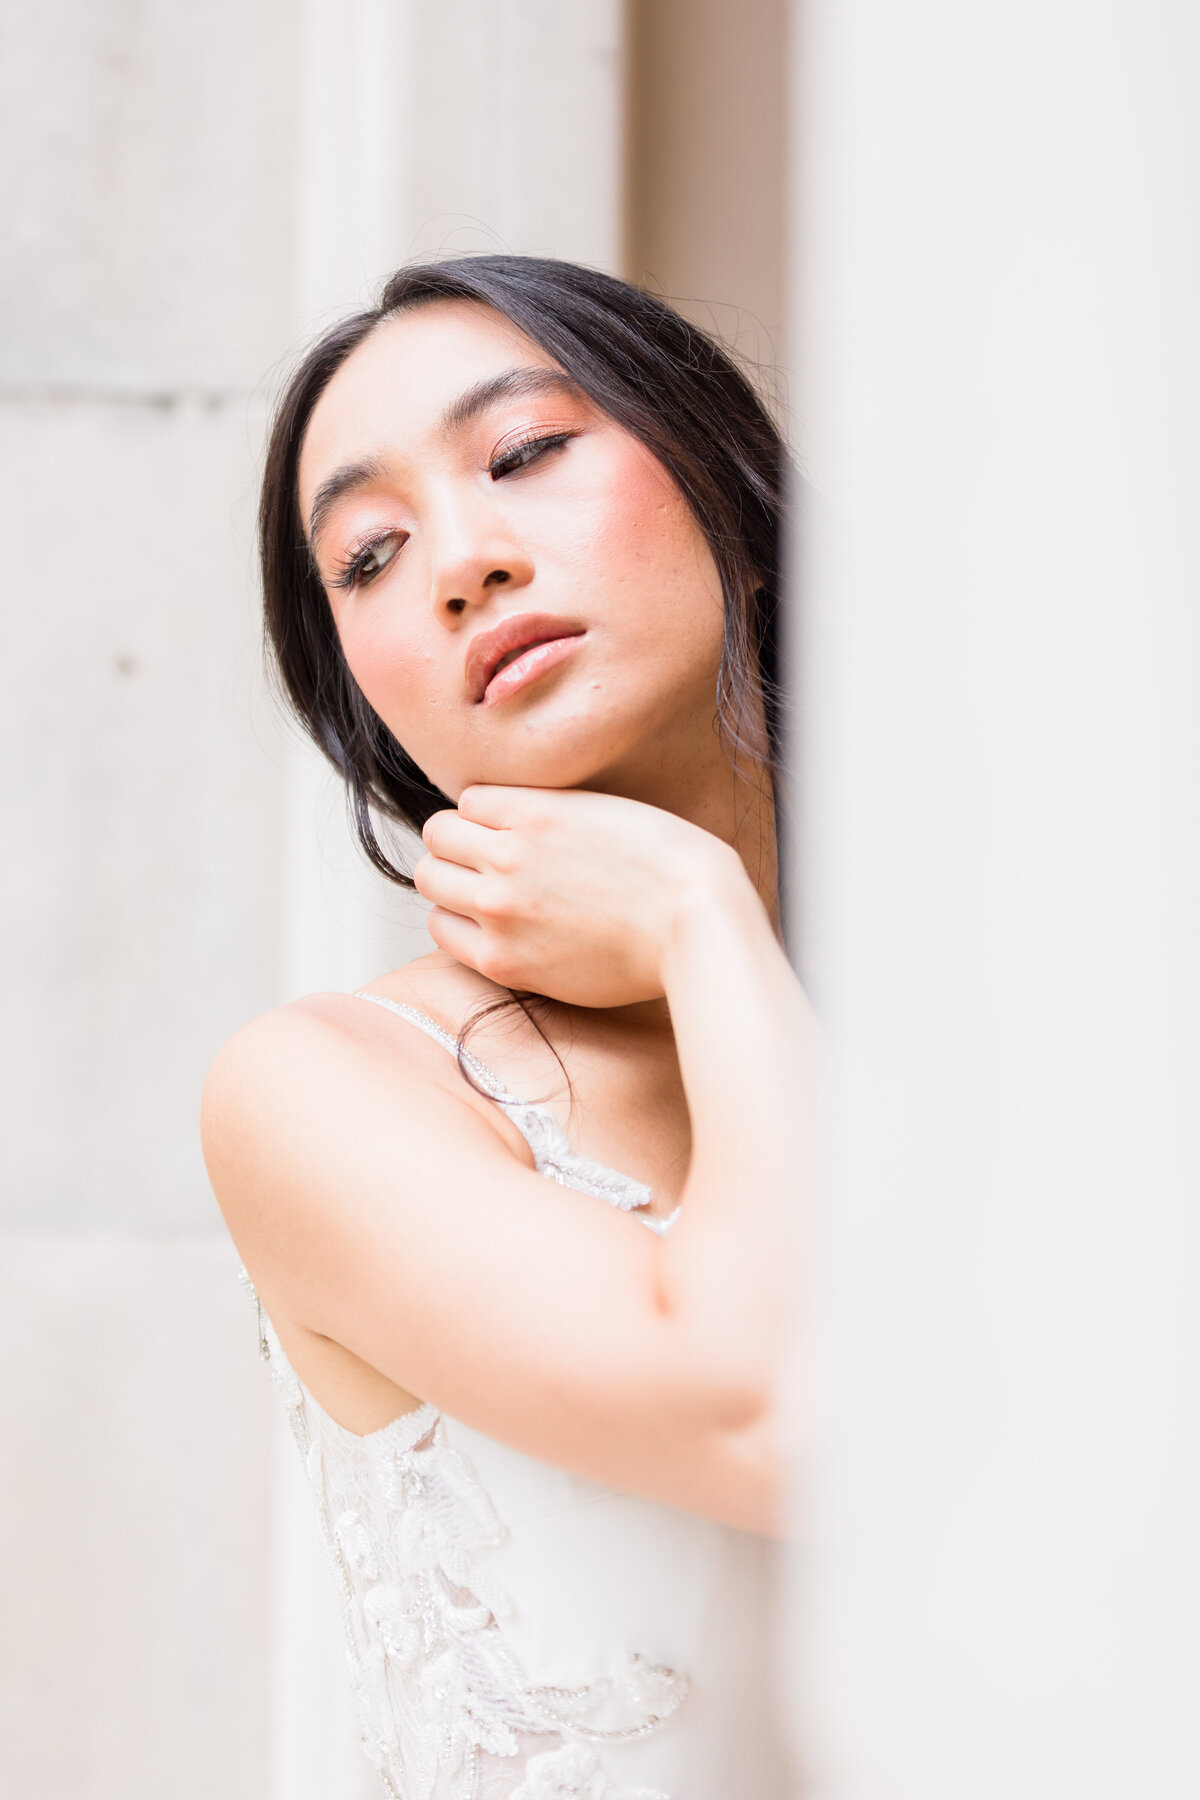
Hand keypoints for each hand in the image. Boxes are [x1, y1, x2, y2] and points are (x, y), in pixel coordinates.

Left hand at [412, 786, 747, 1005]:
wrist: (694, 925)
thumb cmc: (670, 867)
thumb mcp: (606, 809)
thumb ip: (550, 811)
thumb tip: (510, 819)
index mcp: (533, 809)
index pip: (468, 800)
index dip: (487, 818)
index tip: (509, 835)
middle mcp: (506, 855)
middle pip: (437, 836)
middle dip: (458, 846)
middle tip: (488, 864)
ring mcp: (499, 908)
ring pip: (430, 880)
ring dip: (452, 883)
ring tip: (486, 895)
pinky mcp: (503, 959)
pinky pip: (444, 932)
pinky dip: (459, 926)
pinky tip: (493, 928)